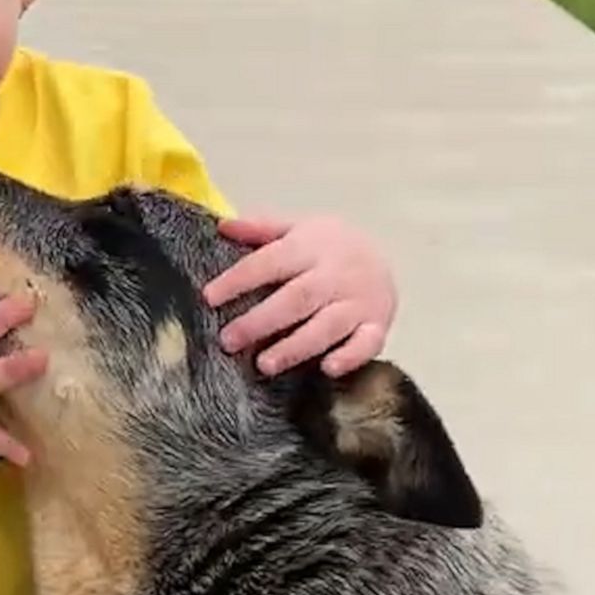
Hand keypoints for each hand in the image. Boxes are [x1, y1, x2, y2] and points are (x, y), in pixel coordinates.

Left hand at [202, 214, 396, 377]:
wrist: (385, 256)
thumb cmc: (330, 247)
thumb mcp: (297, 229)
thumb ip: (260, 229)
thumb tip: (222, 225)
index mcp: (310, 248)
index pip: (270, 262)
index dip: (239, 280)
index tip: (209, 297)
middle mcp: (334, 275)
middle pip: (297, 298)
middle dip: (261, 321)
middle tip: (228, 340)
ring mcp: (358, 302)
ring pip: (327, 326)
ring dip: (296, 346)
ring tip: (264, 364)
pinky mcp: (377, 325)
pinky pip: (367, 343)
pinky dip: (350, 357)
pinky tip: (328, 369)